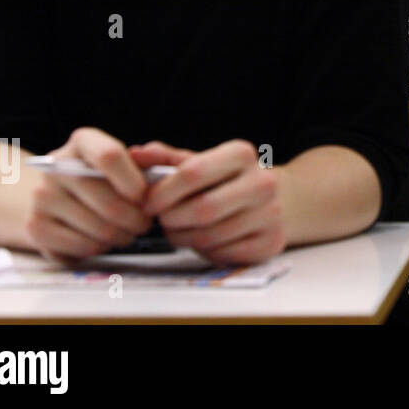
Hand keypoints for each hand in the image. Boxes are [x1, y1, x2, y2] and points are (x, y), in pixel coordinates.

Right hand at [24, 127, 152, 260]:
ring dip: (123, 236)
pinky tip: (104, 239)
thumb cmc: (100, 177)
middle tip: (145, 223)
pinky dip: (101, 248)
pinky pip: (83, 246)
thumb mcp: (120, 161)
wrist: (51, 195)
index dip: (134, 182)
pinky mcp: (36, 227)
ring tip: (127, 231)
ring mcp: (42, 197)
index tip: (145, 197)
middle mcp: (56, 167)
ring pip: (100, 229)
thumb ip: (145, 164)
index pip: (110, 157)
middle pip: (110, 203)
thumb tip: (164, 173)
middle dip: (137, 219)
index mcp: (82, 142)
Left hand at [135, 139, 282, 264]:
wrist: (273, 199)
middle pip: (202, 209)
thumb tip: (135, 154)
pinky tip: (205, 240)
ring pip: (210, 236)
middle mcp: (263, 182)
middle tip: (162, 220)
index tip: (147, 203)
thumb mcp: (199, 162)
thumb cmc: (225, 181)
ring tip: (180, 230)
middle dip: (172, 219)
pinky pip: (224, 255)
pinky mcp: (272, 242)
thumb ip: (165, 159)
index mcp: (242, 154)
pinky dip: (206, 252)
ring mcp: (271, 213)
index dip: (162, 192)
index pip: (192, 172)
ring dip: (184, 238)